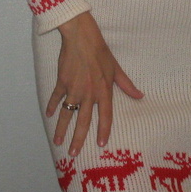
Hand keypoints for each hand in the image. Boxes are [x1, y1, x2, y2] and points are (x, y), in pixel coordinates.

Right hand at [46, 11, 143, 155]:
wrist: (81, 37)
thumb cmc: (101, 52)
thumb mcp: (116, 68)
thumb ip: (127, 85)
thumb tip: (140, 96)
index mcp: (103, 91)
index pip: (105, 116)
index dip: (103, 131)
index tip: (100, 145)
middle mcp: (88, 93)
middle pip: (83, 121)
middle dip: (78, 139)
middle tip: (73, 154)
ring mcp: (73, 89)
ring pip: (67, 114)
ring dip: (62, 129)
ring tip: (58, 142)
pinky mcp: (62, 82)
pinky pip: (56, 98)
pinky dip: (52, 107)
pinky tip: (49, 115)